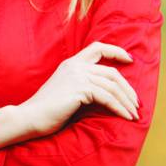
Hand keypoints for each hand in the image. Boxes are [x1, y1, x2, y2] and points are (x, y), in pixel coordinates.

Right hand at [16, 40, 139, 136]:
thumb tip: (104, 93)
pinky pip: (108, 98)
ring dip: (127, 102)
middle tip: (136, 104)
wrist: (29, 117)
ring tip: (134, 115)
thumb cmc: (46, 110)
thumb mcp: (65, 90)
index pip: (97, 48)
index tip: (130, 60)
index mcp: (70, 64)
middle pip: (112, 72)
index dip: (116, 51)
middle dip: (128, 89)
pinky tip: (126, 117)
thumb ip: (81, 85)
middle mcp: (75, 67)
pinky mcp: (80, 89)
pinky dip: (120, 108)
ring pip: (113, 86)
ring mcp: (78, 76)